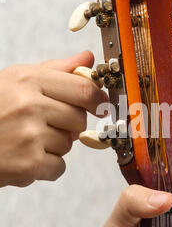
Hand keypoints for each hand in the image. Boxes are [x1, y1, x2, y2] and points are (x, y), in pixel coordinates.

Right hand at [0, 51, 107, 186]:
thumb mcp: (16, 80)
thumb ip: (55, 69)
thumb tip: (88, 58)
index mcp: (28, 80)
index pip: (84, 90)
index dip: (97, 100)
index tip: (99, 105)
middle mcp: (30, 106)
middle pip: (79, 120)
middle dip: (69, 125)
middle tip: (44, 124)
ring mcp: (29, 136)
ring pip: (68, 145)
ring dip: (54, 147)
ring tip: (26, 140)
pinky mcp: (27, 165)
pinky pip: (59, 168)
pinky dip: (45, 168)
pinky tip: (24, 157)